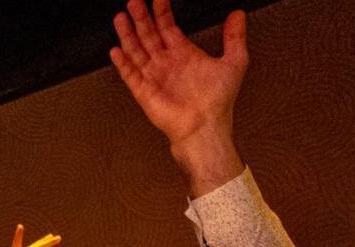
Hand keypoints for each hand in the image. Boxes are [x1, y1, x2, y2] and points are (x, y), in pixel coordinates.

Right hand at [110, 0, 246, 191]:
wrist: (205, 126)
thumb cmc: (218, 100)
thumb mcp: (234, 61)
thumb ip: (234, 37)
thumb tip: (238, 15)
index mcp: (184, 54)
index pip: (168, 26)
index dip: (162, 11)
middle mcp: (166, 63)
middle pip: (149, 34)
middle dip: (141, 17)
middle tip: (134, 1)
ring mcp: (153, 76)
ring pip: (136, 50)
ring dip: (128, 34)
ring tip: (120, 17)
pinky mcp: (144, 91)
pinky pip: (130, 74)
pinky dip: (122, 62)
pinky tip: (115, 50)